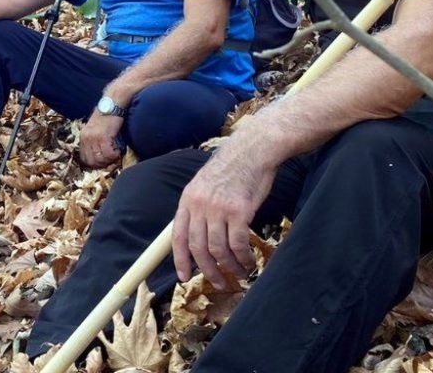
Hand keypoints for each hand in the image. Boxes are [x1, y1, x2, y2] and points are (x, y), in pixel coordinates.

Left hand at [80, 111, 124, 167]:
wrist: (112, 103)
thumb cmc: (107, 115)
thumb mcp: (96, 128)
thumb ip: (94, 139)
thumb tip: (100, 154)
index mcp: (84, 136)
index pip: (84, 158)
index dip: (95, 163)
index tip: (104, 162)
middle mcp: (87, 138)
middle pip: (91, 161)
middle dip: (102, 164)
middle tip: (111, 160)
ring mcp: (94, 138)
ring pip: (100, 159)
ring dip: (109, 160)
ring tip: (115, 154)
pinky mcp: (103, 137)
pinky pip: (108, 154)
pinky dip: (115, 155)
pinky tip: (118, 150)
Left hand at [172, 138, 277, 291]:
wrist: (254, 149)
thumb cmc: (234, 168)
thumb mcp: (206, 184)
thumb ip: (200, 207)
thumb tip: (200, 235)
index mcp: (188, 199)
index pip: (178, 236)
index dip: (180, 259)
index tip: (184, 276)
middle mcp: (199, 205)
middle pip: (198, 247)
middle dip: (208, 270)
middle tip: (218, 282)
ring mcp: (218, 208)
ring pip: (218, 249)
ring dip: (229, 266)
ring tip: (239, 273)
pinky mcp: (239, 211)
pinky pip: (238, 243)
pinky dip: (243, 257)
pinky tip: (249, 261)